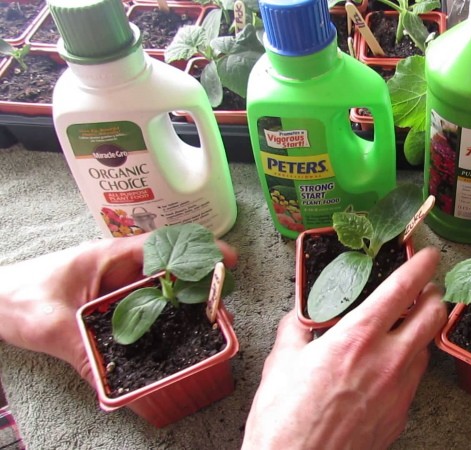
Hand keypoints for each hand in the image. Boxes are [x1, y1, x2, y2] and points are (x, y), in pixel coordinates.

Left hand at [0, 233, 237, 383]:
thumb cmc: (16, 297)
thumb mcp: (49, 325)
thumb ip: (82, 351)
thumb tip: (111, 382)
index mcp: (110, 257)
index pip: (165, 244)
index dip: (199, 249)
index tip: (227, 261)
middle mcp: (120, 268)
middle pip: (172, 268)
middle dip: (201, 283)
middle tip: (222, 307)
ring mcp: (117, 285)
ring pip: (162, 289)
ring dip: (186, 303)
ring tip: (208, 324)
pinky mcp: (112, 304)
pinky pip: (147, 307)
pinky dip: (165, 318)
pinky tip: (175, 335)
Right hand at [243, 247, 446, 449]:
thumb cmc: (285, 421)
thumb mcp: (281, 363)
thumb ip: (295, 331)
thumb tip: (297, 318)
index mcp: (358, 337)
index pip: (403, 289)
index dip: (421, 267)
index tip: (428, 256)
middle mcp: (387, 360)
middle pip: (432, 316)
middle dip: (434, 296)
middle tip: (427, 289)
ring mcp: (399, 391)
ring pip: (426, 349)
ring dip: (422, 332)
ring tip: (406, 327)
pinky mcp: (400, 416)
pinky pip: (414, 381)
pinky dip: (408, 366)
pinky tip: (389, 369)